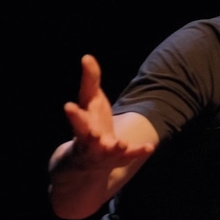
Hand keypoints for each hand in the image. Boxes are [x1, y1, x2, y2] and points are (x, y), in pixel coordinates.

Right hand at [58, 54, 153, 174]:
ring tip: (120, 143)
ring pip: (106, 152)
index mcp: (81, 124)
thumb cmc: (89, 123)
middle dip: (90, 136)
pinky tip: (150, 147)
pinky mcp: (118, 159)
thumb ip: (90, 81)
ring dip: (114, 148)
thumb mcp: (89, 101)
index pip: (76, 118)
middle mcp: (89, 141)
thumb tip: (87, 57)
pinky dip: (138, 151)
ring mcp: (103, 152)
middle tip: (92, 133)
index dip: (74, 113)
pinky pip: (128, 157)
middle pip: (86, 137)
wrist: (87, 162)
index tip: (69, 107)